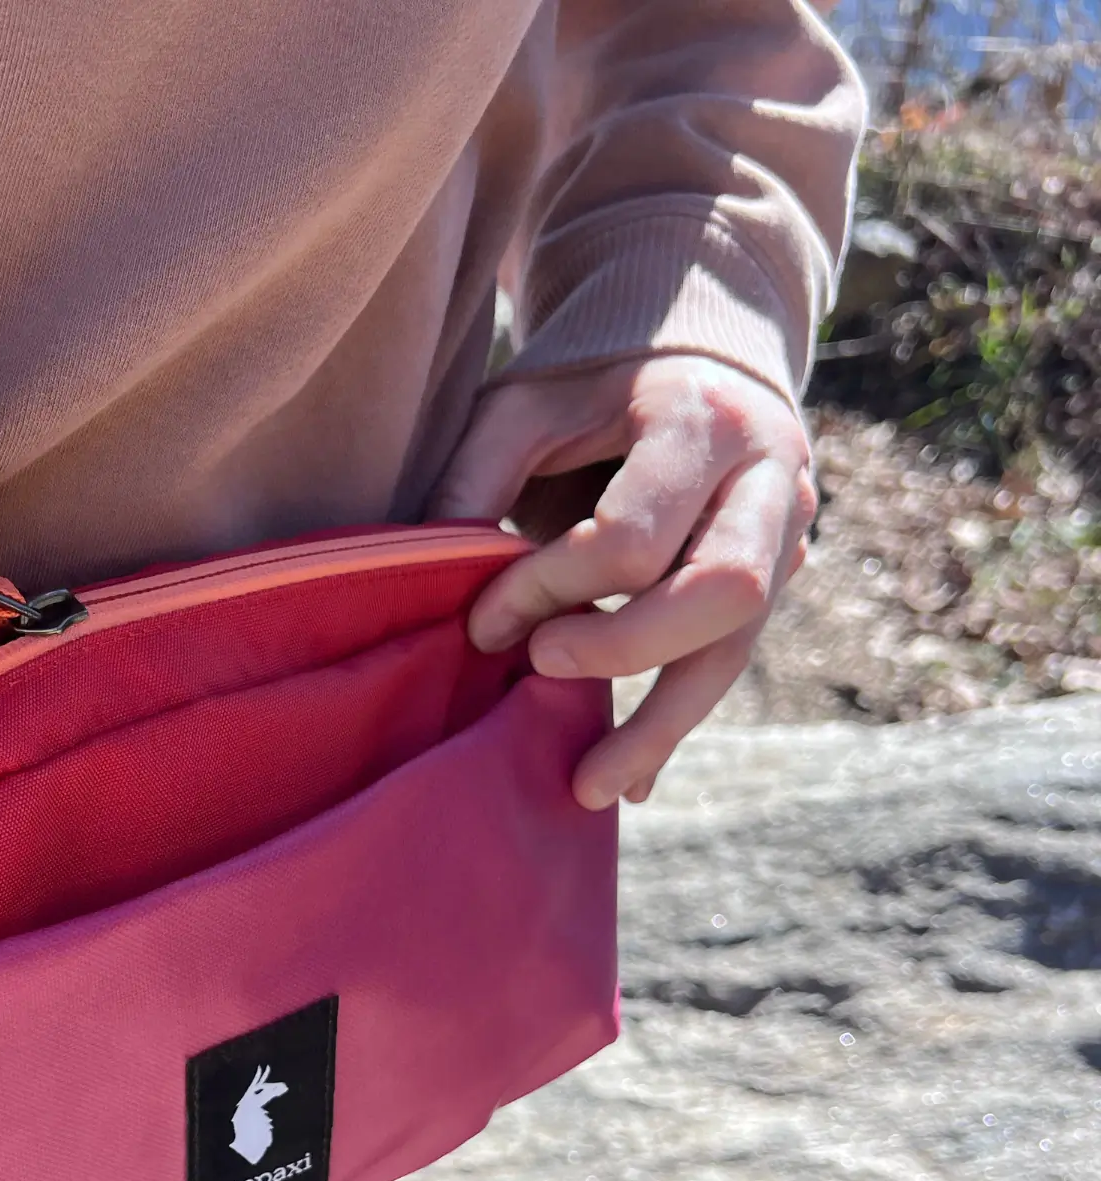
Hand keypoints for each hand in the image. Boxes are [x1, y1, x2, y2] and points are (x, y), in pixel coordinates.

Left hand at [431, 355, 814, 809]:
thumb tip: (429, 577)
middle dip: (624, 647)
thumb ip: (475, 480)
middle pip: (724, 591)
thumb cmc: (588, 384)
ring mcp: (788, 534)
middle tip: (539, 666)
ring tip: (590, 789)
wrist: (695, 354)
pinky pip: (729, 665)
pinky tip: (629, 780)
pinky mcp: (777, 581)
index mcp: (701, 422)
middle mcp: (771, 479)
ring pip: (740, 648)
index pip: (631, 537)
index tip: (483, 619)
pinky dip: (673, 723)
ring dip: (662, 725)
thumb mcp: (522, 405)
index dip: (546, 588)